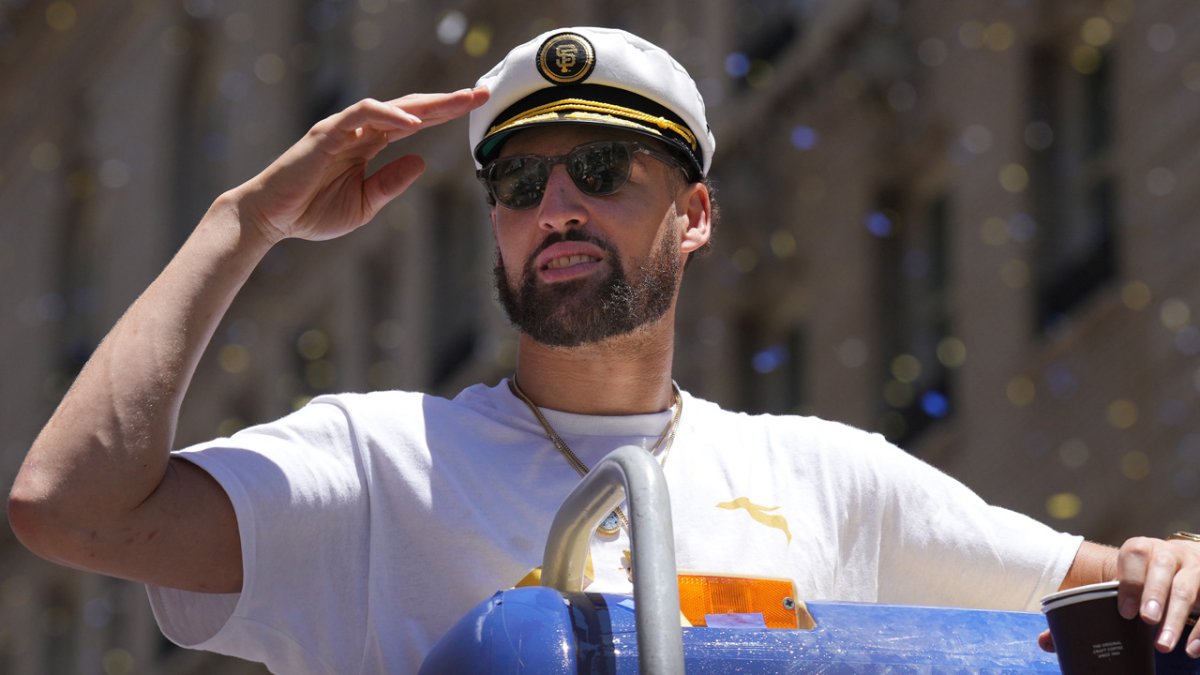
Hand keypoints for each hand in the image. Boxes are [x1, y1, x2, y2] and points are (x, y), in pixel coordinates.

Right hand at [232, 87, 488, 243]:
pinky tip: (415, 122)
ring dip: (428, 102)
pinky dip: (389, 114)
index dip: (445, 113)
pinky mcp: (327, 133)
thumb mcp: (365, 205)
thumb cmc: (312, 212)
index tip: (477, 107)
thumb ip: (391, 183)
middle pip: (411, 107)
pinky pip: (362, 115)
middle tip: (482, 93)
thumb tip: (422, 162)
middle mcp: (360, 131)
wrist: (271, 220)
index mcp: (370, 145)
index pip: (414, 121)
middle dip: (448, 100)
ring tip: (460, 101)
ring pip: (392, 104)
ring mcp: (343, 129)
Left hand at [1116, 536, 1199, 655]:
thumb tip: (1082, 625)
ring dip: (1175, 618)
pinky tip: (1191, 649)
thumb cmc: (1148, 575)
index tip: (1126, 611)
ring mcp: (1195, 569)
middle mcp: (1172, 554)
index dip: (1130, 582)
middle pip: (1163, 569)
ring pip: (1186, 590)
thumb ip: (1115, 592)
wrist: (1182, 562)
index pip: (1136, 555)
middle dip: (1155, 595)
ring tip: (1164, 644)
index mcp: (1145, 548)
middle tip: (1148, 619)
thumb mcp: (1132, 575)